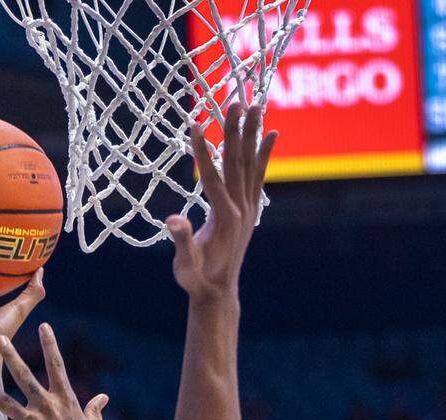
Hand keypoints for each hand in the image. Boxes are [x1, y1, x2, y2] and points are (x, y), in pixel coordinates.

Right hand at [166, 104, 276, 300]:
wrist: (217, 292)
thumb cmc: (196, 278)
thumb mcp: (184, 264)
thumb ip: (181, 242)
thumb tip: (173, 221)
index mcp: (223, 218)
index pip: (212, 177)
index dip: (202, 151)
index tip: (195, 123)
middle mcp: (240, 208)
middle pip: (237, 162)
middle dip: (235, 130)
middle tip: (236, 99)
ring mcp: (248, 207)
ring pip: (251, 163)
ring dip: (253, 133)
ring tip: (256, 104)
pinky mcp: (250, 209)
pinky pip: (259, 174)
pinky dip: (265, 152)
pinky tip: (272, 133)